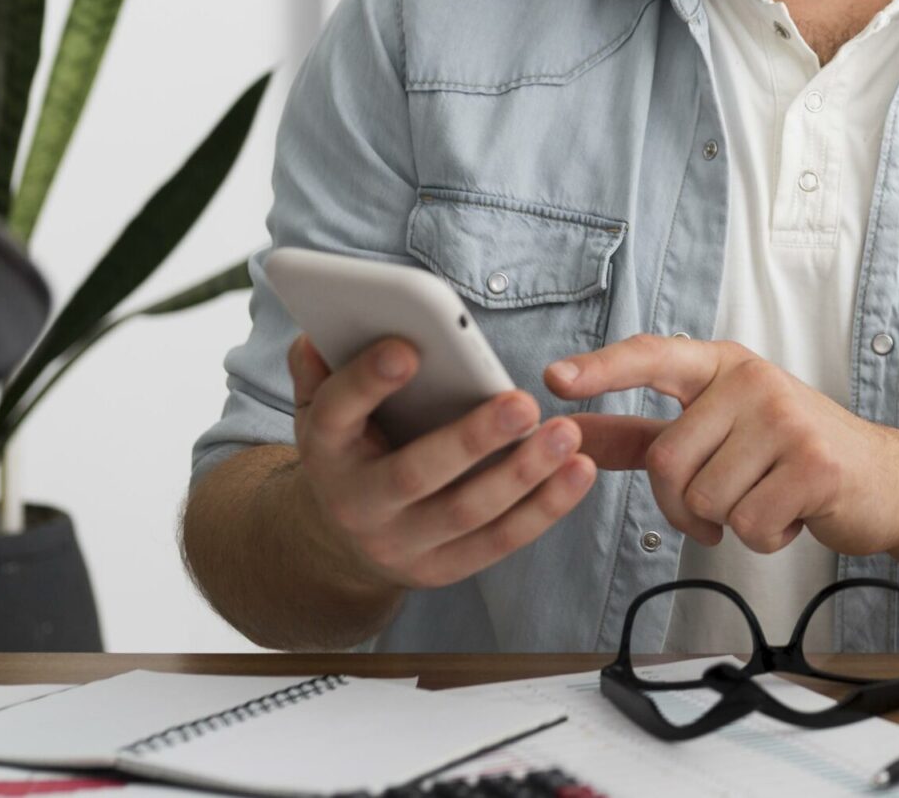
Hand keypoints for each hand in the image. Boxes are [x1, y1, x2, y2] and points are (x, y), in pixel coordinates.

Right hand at [288, 333, 595, 588]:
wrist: (343, 536)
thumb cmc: (349, 444)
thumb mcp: (321, 404)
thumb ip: (322, 366)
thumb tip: (321, 330)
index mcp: (325, 449)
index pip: (339, 411)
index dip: (368, 381)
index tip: (408, 348)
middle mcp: (357, 503)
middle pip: (415, 473)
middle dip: (472, 439)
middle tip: (523, 402)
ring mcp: (400, 544)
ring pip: (466, 512)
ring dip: (523, 474)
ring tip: (566, 434)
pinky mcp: (441, 569)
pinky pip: (498, 541)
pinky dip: (543, 509)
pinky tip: (577, 473)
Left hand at [545, 335, 898, 557]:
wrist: (883, 479)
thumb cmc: (791, 453)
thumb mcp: (717, 431)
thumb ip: (642, 435)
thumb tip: (574, 435)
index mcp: (721, 365)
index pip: (652, 356)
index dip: (602, 369)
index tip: (555, 379)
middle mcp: (751, 380)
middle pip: (668, 462)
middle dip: (682, 506)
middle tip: (723, 502)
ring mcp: (785, 417)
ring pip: (706, 500)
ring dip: (728, 523)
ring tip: (766, 498)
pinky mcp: (814, 464)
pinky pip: (748, 526)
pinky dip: (764, 538)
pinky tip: (792, 512)